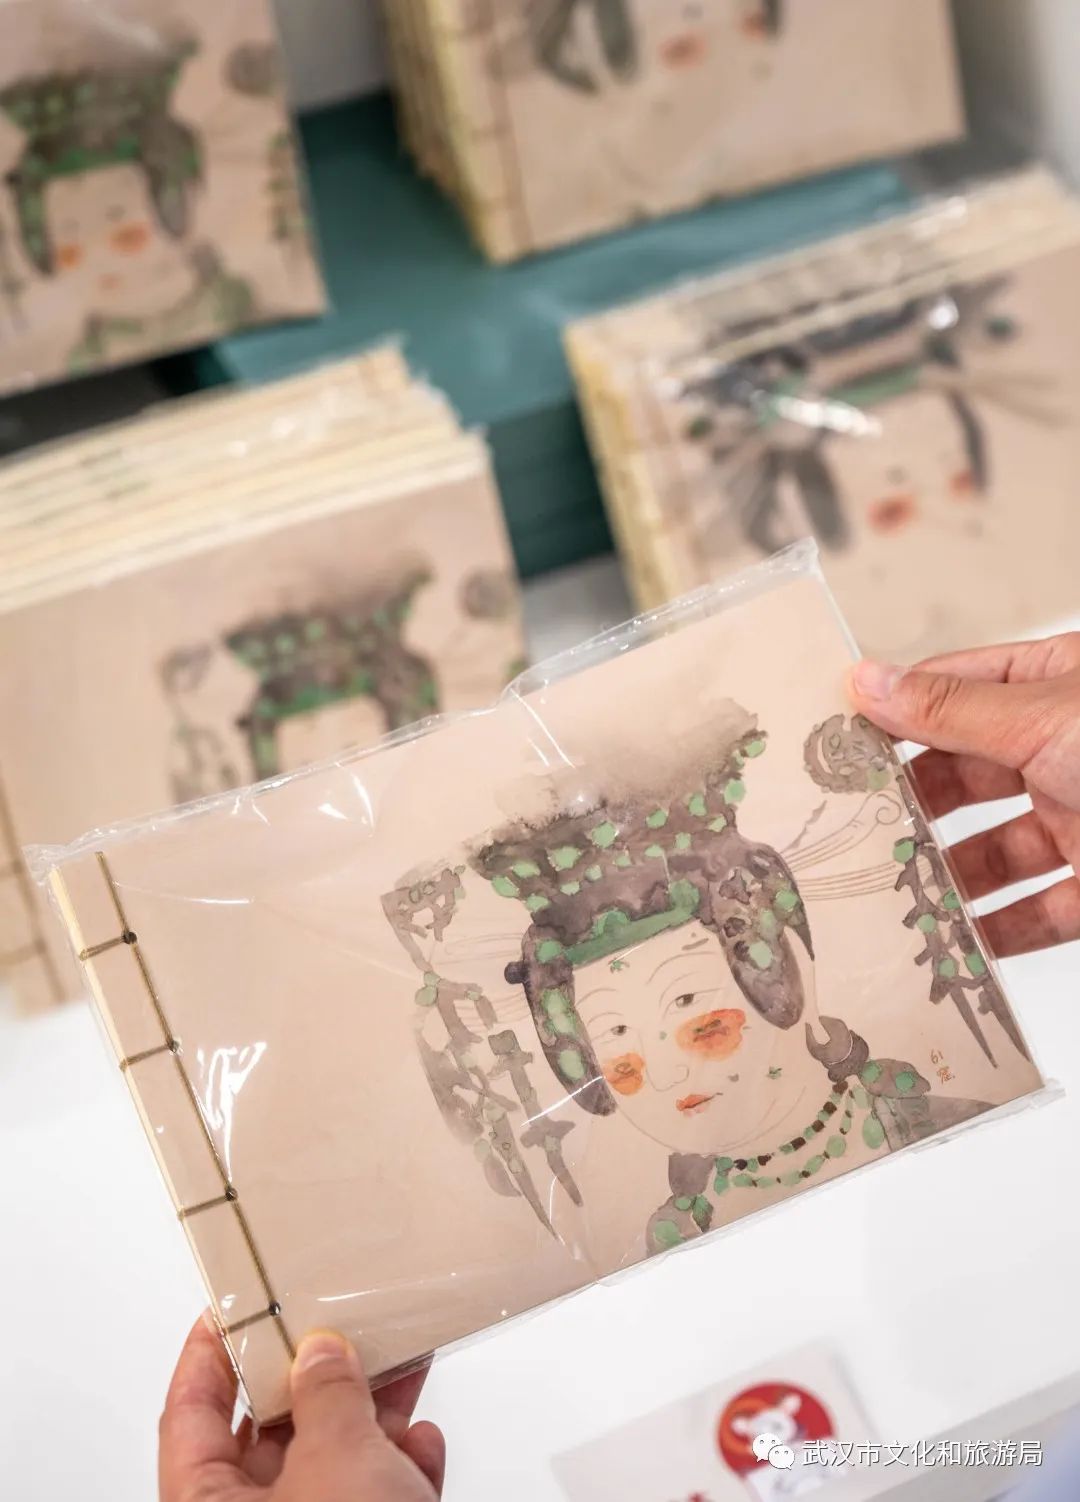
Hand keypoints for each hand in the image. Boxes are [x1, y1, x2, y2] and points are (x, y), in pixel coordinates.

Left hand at [159, 1319, 444, 1501]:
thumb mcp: (336, 1459)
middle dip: (315, 1375)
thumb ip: (326, 1394)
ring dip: (371, 1412)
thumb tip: (321, 1352)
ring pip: (333, 1462)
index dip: (209, 1352)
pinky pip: (375, 1499)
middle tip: (334, 1321)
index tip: (234, 1304)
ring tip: (398, 1359)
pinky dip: (400, 1467)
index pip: (190, 1413)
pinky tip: (421, 1444)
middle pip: (272, 1432)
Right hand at [848, 634, 1079, 956]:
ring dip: (941, 874)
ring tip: (882, 891)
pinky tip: (951, 943)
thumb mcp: (1047, 717)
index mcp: (1055, 686)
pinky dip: (993, 932)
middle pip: (961, 774)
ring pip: (990, 849)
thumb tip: (867, 680)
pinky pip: (1034, 912)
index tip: (824, 737)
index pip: (951, 688)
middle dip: (906, 802)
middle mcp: (1064, 750)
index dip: (890, 710)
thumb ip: (952, 710)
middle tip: (838, 824)